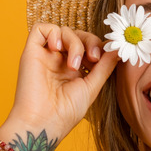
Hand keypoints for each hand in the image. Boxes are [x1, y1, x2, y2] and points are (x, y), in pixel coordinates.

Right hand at [3, 23, 119, 139]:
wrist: (43, 122)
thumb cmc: (66, 111)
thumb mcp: (92, 86)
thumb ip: (105, 66)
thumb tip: (118, 49)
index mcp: (74, 70)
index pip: (89, 46)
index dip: (99, 47)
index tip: (106, 57)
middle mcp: (59, 61)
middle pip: (78, 35)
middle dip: (90, 42)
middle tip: (94, 57)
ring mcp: (46, 56)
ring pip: (63, 31)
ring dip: (74, 43)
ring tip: (73, 65)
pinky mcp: (31, 52)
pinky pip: (41, 28)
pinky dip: (53, 33)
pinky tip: (57, 49)